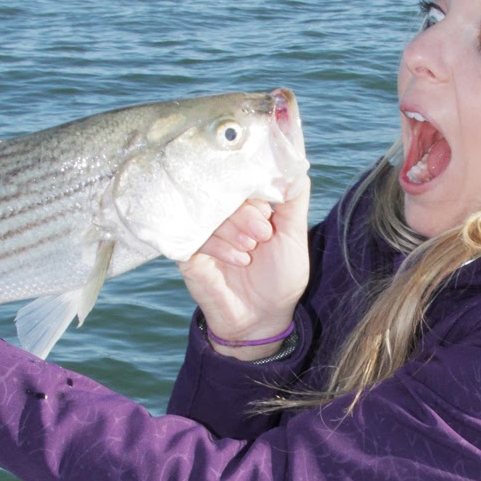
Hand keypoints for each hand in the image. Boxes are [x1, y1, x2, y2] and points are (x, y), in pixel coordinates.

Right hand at [177, 174, 310, 360]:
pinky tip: (239, 260)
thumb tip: (293, 160)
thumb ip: (294, 196)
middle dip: (246, 211)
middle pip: (222, 191)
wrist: (262, 319)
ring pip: (209, 211)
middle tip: (263, 234)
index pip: (241, 177)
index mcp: (245, 204)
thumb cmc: (280, 277)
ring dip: (234, 229)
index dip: (254, 188)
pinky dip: (220, 246)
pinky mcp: (187, 250)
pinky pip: (195, 235)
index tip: (269, 212)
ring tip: (251, 250)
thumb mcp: (294, 233)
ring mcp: (202, 230)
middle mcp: (221, 213)